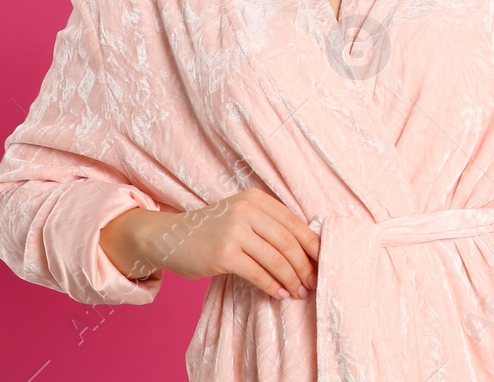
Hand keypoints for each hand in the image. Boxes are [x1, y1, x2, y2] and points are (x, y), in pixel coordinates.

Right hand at [100, 187, 320, 301]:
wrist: (171, 236)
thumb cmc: (213, 230)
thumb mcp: (242, 216)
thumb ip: (269, 225)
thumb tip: (306, 251)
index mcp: (256, 199)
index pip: (295, 223)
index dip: (312, 246)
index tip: (322, 263)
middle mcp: (247, 210)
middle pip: (288, 242)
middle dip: (304, 266)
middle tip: (312, 282)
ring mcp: (234, 231)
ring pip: (275, 259)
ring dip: (291, 279)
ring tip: (299, 292)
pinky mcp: (223, 254)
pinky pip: (257, 273)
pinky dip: (272, 286)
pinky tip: (280, 294)